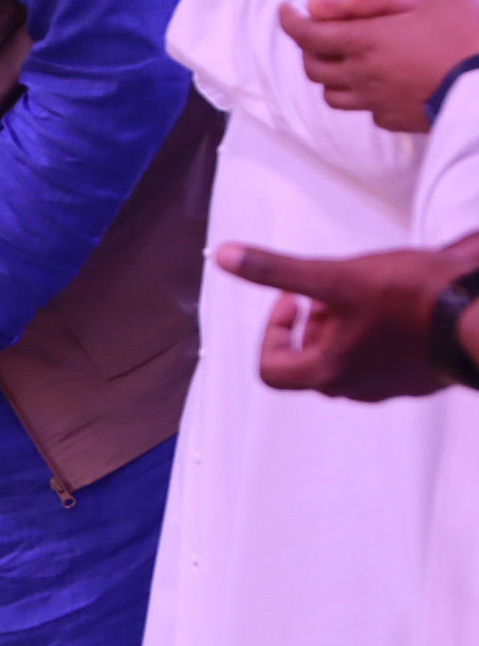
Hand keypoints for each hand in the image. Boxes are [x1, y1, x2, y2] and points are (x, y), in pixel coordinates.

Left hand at [213, 241, 468, 400]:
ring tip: (365, 291)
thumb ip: (277, 270)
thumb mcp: (336, 277)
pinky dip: (378, 331)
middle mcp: (357, 388)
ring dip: (345, 325)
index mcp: (329, 373)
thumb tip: (225, 257)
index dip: (271, 331)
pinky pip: (385, 356)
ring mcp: (393, 386)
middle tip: (331, 292)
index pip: (272, 369)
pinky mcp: (421, 375)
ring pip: (350, 359)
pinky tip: (399, 302)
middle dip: (314, 323)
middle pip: (311, 361)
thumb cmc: (412, 300)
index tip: (292, 300)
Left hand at [277, 0, 478, 131]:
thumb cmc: (468, 37)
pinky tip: (376, 87)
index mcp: (364, 41)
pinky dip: (361, 98)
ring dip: (329, 77)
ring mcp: (375, 101)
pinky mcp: (394, 120)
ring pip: (331, 94)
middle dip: (309, 48)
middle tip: (317, 32)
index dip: (289, 21)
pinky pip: (365, 112)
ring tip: (341, 60)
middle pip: (312, 66)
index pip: (306, 34)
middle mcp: (360, 74)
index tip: (285, 9)